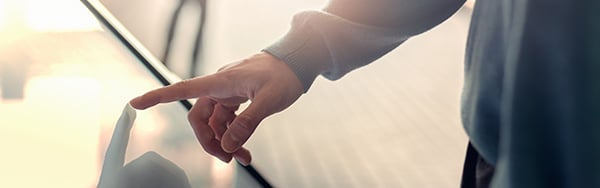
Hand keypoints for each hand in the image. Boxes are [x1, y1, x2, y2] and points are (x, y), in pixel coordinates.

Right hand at [130, 52, 303, 164]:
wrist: (297, 62)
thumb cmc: (284, 75)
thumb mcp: (269, 100)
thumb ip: (248, 122)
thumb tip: (227, 145)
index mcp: (221, 82)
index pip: (182, 89)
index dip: (157, 97)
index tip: (136, 103)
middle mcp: (220, 87)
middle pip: (199, 117)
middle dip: (209, 141)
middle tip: (226, 159)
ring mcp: (228, 93)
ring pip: (214, 123)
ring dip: (225, 142)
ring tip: (243, 158)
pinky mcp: (237, 98)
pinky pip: (227, 120)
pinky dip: (234, 135)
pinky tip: (244, 148)